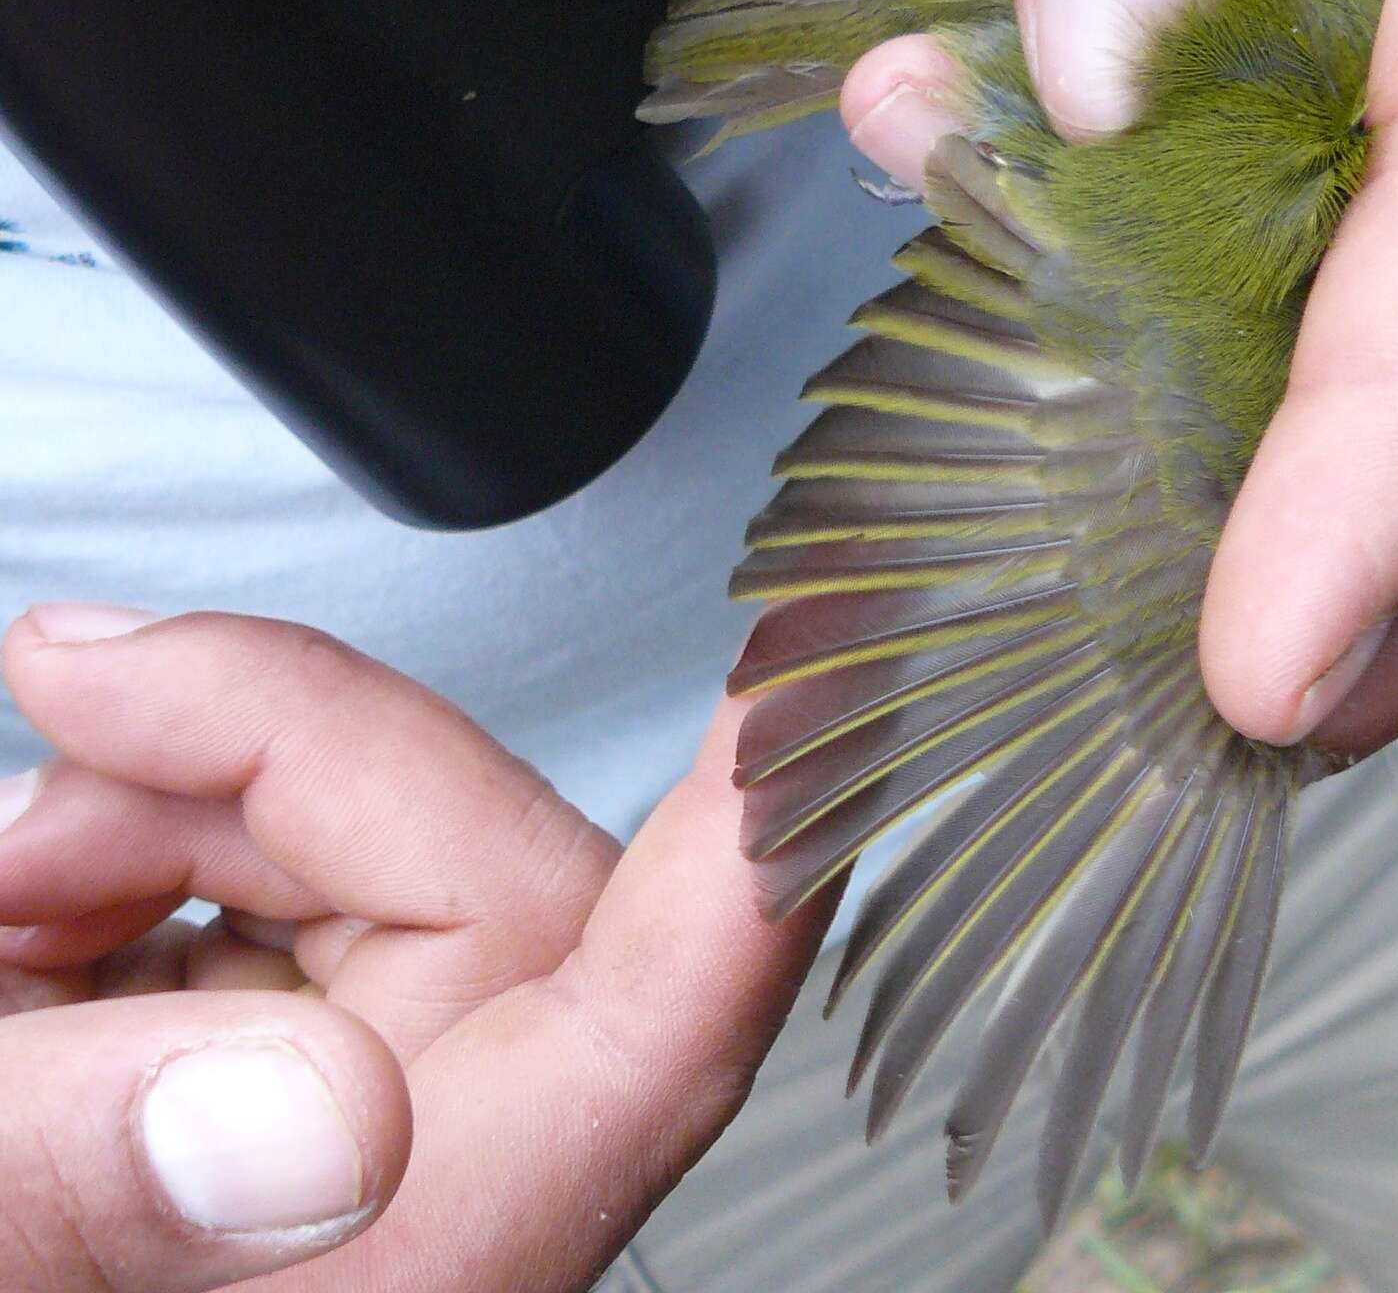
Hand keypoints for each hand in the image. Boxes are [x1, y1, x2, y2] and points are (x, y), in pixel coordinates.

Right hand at [0, 604, 826, 1292]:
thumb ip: (76, 1181)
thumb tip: (308, 1115)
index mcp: (406, 1266)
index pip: (658, 1027)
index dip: (762, 836)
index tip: (829, 651)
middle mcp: (423, 1207)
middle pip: (478, 872)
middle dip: (267, 744)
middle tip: (69, 693)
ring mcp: (370, 1148)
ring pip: (384, 864)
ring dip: (177, 803)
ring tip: (1, 875)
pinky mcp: (308, 1102)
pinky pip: (302, 912)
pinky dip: (160, 862)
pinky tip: (30, 916)